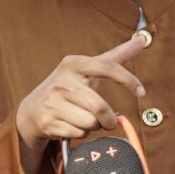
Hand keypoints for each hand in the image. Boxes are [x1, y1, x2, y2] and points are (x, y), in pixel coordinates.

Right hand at [15, 33, 148, 167]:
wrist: (32, 109)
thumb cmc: (67, 87)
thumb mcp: (87, 69)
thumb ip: (116, 56)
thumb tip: (142, 40)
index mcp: (73, 64)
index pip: (106, 67)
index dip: (128, 80)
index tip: (141, 92)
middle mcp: (62, 81)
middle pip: (100, 107)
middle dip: (109, 119)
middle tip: (108, 120)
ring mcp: (53, 102)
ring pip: (90, 123)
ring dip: (93, 126)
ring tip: (84, 119)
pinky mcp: (48, 121)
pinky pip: (78, 133)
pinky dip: (80, 133)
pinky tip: (71, 125)